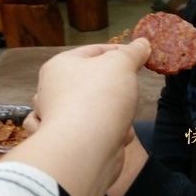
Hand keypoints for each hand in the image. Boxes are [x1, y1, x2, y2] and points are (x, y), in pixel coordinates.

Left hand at [2, 38, 150, 195]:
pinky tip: (117, 136)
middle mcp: (53, 92)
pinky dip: (106, 134)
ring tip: (122, 116)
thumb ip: (132, 53)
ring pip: (93, 108)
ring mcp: (58, 120)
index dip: (119, 51)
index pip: (93, 50)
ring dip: (113, 114)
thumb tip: (142, 43)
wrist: (85, 151)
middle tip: (129, 89)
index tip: (140, 57)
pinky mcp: (67, 145)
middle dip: (115, 87)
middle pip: (91, 80)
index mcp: (59, 66)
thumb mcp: (121, 64)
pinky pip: (93, 133)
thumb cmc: (99, 97)